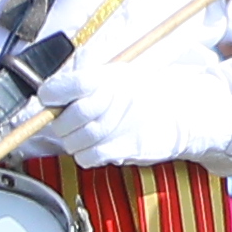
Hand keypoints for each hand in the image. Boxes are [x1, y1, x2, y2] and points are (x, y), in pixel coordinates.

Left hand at [33, 63, 187, 171]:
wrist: (181, 114)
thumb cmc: (147, 94)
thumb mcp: (118, 74)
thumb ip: (86, 76)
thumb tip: (51, 86)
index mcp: (106, 77)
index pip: (67, 84)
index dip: (52, 94)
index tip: (50, 99)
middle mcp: (111, 99)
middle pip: (67, 117)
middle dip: (62, 123)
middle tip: (69, 121)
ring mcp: (117, 126)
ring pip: (73, 140)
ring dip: (74, 140)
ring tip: (87, 133)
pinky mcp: (123, 149)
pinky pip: (87, 157)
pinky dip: (87, 154)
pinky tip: (98, 145)